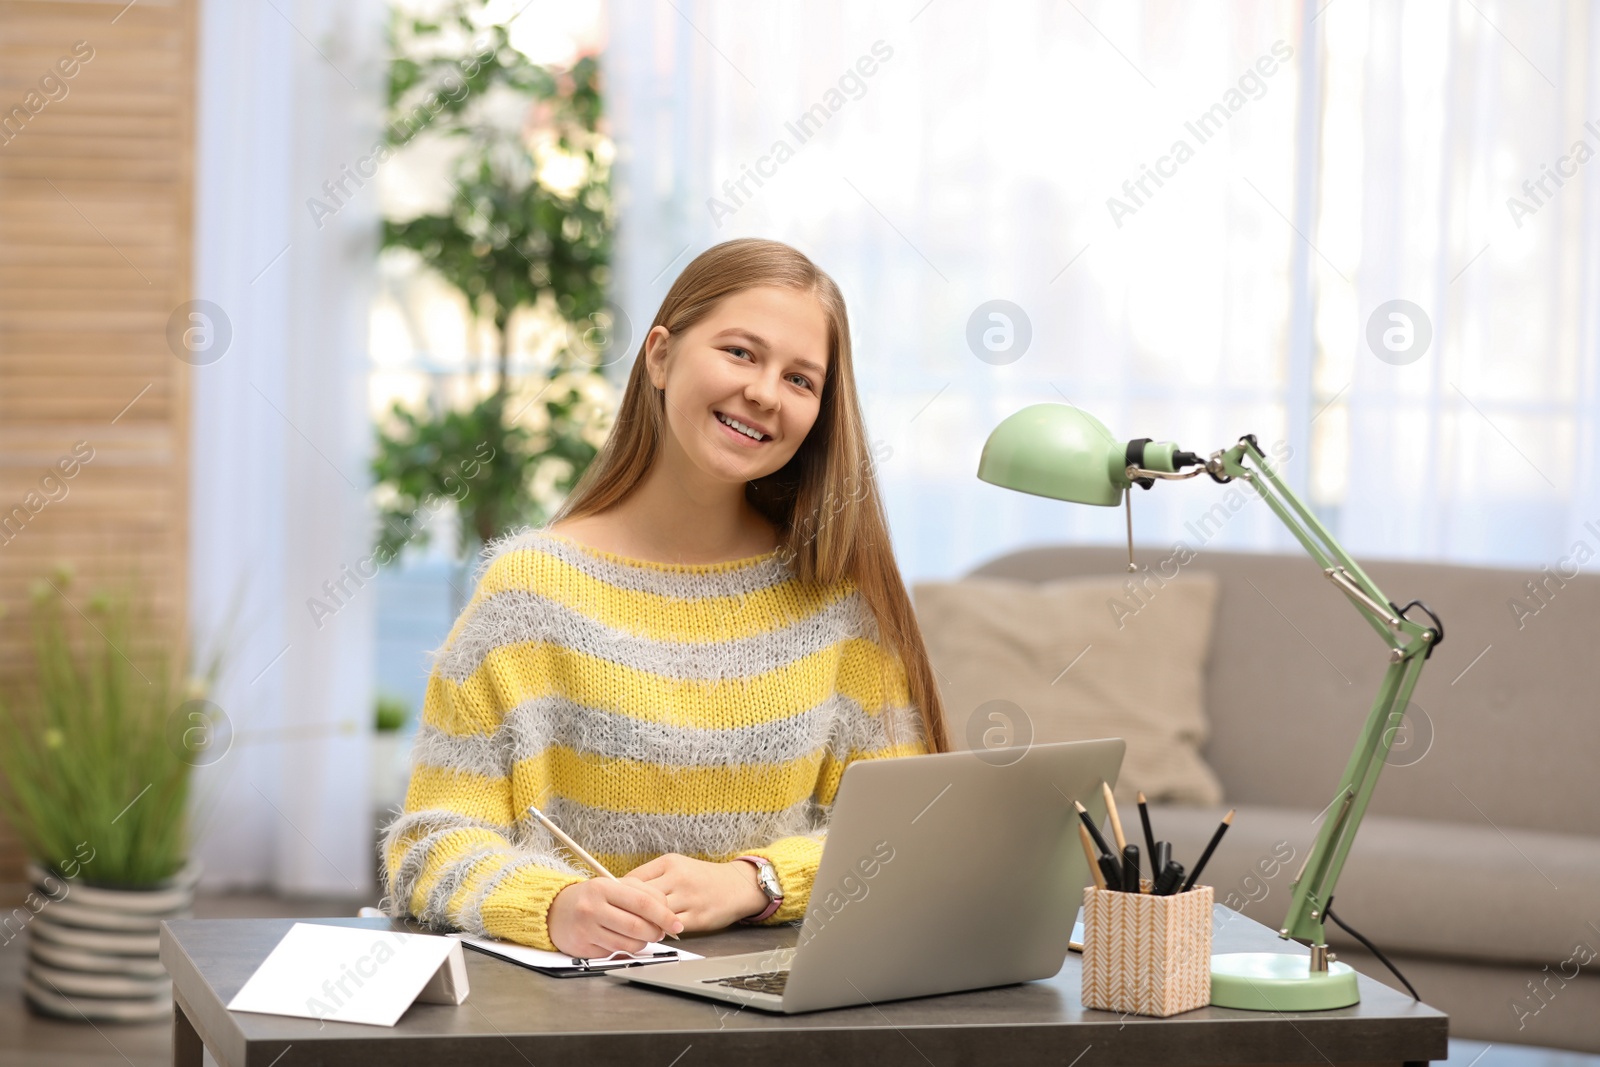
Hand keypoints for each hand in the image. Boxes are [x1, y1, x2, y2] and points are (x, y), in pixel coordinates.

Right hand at [547, 877, 683, 957]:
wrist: (555, 911)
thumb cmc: (591, 897)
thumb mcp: (613, 886)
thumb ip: (641, 893)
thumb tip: (666, 911)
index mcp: (604, 887)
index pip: (643, 902)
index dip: (664, 915)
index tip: (676, 923)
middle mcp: (593, 908)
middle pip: (637, 926)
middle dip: (656, 932)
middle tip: (662, 932)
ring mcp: (587, 929)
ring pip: (628, 943)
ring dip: (644, 943)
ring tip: (644, 936)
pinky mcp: (583, 948)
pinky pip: (615, 953)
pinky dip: (627, 949)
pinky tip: (625, 940)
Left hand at [622, 853, 769, 933]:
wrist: (738, 886)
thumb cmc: (703, 878)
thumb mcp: (677, 866)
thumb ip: (652, 876)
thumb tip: (622, 890)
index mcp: (669, 863)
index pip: (633, 879)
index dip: (620, 894)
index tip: (615, 903)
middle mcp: (678, 878)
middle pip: (641, 897)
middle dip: (628, 911)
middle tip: (620, 920)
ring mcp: (689, 898)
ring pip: (654, 914)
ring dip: (643, 924)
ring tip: (636, 929)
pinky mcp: (698, 917)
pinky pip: (670, 928)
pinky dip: (659, 932)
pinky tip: (655, 933)